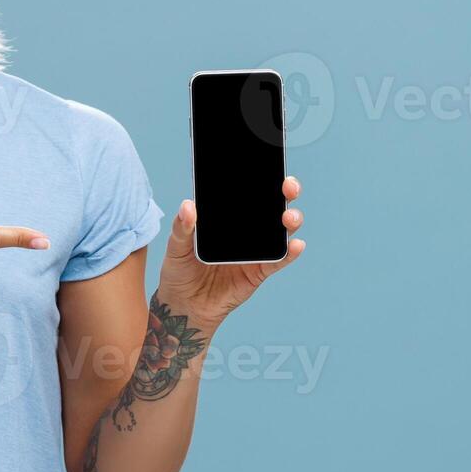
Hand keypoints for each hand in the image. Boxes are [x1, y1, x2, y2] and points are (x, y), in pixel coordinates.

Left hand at [153, 176, 305, 331]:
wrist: (184, 306)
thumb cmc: (179, 272)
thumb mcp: (175, 247)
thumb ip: (182, 228)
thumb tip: (188, 206)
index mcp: (226, 218)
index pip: (248, 193)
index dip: (261, 178)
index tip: (269, 165)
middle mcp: (245, 230)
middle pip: (271, 206)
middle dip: (285, 192)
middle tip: (288, 187)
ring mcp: (254, 250)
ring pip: (280, 230)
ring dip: (290, 220)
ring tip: (288, 218)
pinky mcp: (259, 271)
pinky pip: (278, 260)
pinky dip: (289, 253)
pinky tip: (295, 245)